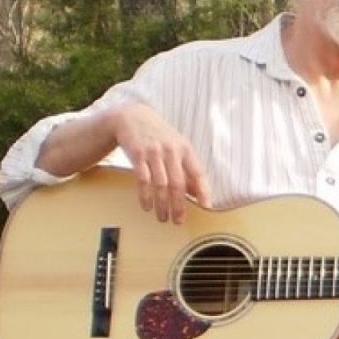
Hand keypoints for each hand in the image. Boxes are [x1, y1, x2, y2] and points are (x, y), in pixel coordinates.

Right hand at [111, 103, 210, 223]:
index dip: (203, 191)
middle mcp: (171, 150)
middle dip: (179, 205)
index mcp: (186, 149)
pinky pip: (143, 179)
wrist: (133, 117)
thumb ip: (187, 168)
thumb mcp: (177, 147)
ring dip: (162, 204)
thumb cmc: (160, 137)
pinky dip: (145, 195)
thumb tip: (198, 193)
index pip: (198, 173)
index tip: (206, 208)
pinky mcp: (137, 155)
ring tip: (163, 218)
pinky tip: (147, 207)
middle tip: (179, 221)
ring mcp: (154, 152)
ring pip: (160, 184)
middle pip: (178, 183)